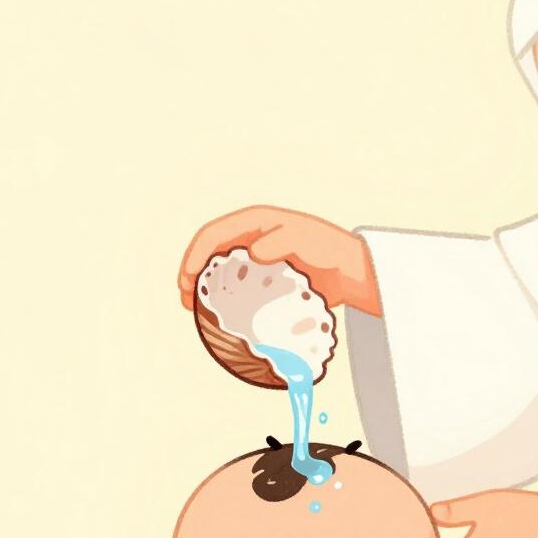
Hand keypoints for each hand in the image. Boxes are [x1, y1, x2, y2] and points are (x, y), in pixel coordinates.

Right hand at [178, 205, 379, 314]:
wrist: (352, 272)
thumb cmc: (332, 250)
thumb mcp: (307, 240)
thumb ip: (281, 241)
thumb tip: (253, 252)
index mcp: (255, 222)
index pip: (214, 234)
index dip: (196, 254)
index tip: (187, 278)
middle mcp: (251, 237)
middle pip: (210, 252)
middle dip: (192, 273)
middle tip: (185, 299)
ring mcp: (255, 259)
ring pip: (220, 270)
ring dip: (204, 288)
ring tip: (194, 310)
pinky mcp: (263, 279)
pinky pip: (236, 286)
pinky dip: (223, 298)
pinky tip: (219, 315)